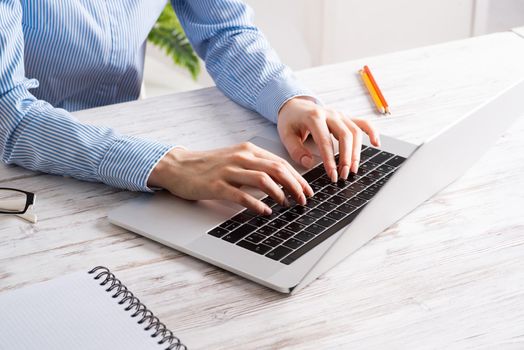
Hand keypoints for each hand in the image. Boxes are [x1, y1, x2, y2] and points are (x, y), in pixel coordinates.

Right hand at [147, 142, 313, 214]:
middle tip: (303, 200)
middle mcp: (241, 157)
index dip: (298, 177)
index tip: (308, 190)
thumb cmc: (209, 166)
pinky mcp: (217, 185)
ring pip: (263, 179)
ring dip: (280, 193)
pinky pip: (242, 194)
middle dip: (295, 186)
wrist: (178, 166)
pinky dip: (257, 204)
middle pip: (277, 169)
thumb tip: (281, 180)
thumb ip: (256, 166)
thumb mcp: (235, 159)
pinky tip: (265, 211)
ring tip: (288, 205)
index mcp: (248, 150)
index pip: (280, 162)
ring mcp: (228, 170)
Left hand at [277, 97, 380, 181]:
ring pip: (355, 132)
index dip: (330, 160)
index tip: (332, 175)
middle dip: (346, 157)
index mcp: (314, 117)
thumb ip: (296, 150)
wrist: (295, 105)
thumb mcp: (286, 134)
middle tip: (344, 175)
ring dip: (356, 152)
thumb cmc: (290, 120)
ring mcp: (339, 115)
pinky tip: (376, 144)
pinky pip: (362, 123)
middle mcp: (330, 114)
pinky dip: (371, 132)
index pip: (325, 141)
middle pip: (345, 135)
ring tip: (353, 169)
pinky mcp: (345, 118)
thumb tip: (309, 163)